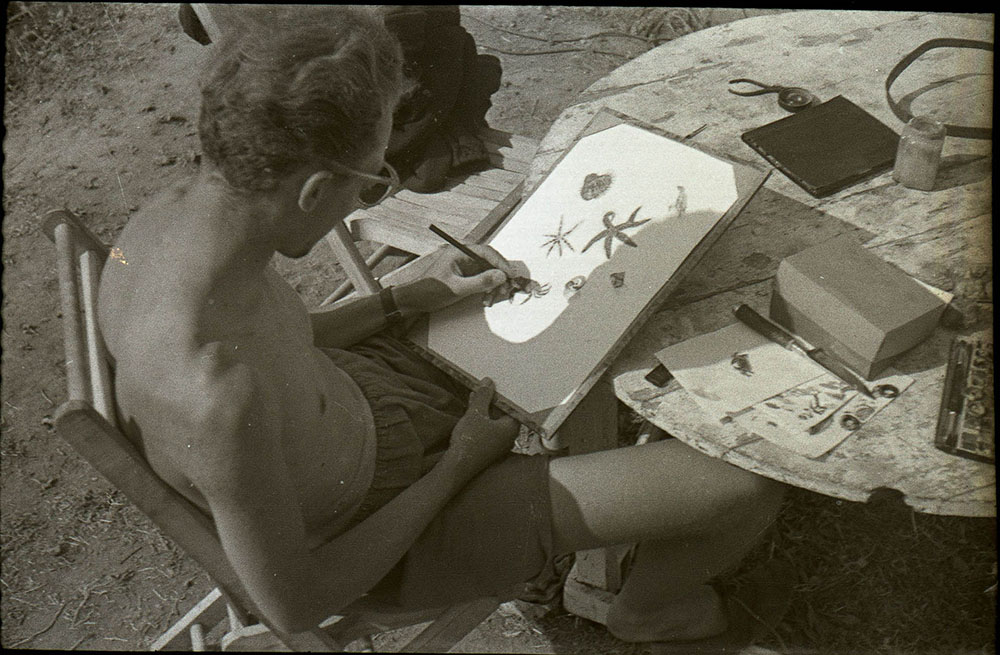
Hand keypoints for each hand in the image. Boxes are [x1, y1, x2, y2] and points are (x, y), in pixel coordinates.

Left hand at [402, 244, 523, 312]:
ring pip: (486, 271)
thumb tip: (500, 276)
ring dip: (494, 283)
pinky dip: (487, 288)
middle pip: (488, 261)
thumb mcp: (456, 288)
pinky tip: (487, 297)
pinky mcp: (463, 276)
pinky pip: (480, 279)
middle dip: (499, 274)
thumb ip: (480, 282)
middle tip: (507, 287)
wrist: (413, 301)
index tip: (510, 274)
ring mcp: (463, 266)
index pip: (485, 252)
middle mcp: (462, 256)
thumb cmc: (429, 291)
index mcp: (458, 252)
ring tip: (496, 295)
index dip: (501, 263)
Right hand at [444, 378, 518, 482]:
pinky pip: (488, 429)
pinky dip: (482, 419)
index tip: (497, 385)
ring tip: (475, 396)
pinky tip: (472, 411)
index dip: (504, 395)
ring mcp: (499, 444)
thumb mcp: (475, 413)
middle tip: (485, 388)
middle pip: (504, 413)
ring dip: (486, 409)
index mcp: (511, 428)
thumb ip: (483, 396)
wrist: (457, 466)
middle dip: (493, 401)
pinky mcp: (489, 448)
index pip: (513, 407)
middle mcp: (509, 437)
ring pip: (495, 421)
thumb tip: (489, 382)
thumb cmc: (470, 440)